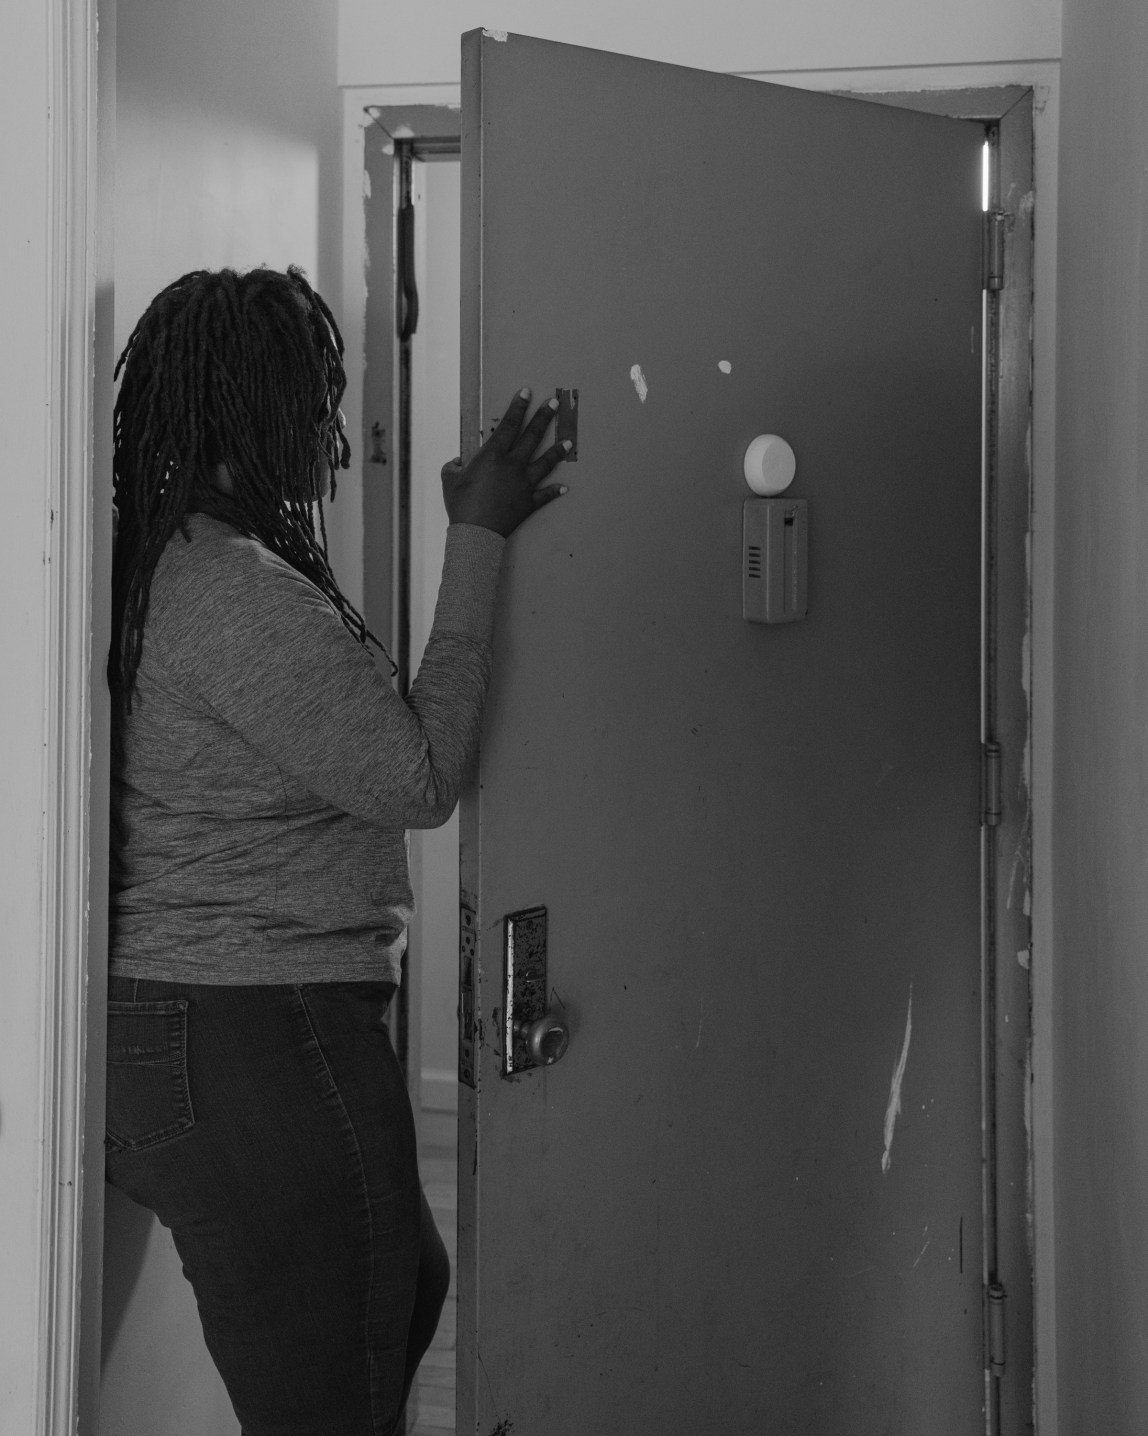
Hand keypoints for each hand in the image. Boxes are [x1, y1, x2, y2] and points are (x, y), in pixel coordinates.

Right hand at [440, 389, 569, 537]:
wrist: (475, 532)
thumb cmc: (460, 504)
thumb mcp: (449, 479)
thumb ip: (454, 465)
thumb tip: (458, 462)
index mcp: (492, 456)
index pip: (508, 425)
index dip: (518, 407)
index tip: (526, 392)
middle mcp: (512, 466)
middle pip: (532, 437)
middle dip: (543, 417)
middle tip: (554, 403)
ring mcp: (523, 484)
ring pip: (545, 463)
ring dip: (557, 451)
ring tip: (568, 441)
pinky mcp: (528, 503)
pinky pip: (544, 496)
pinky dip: (555, 491)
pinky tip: (565, 487)